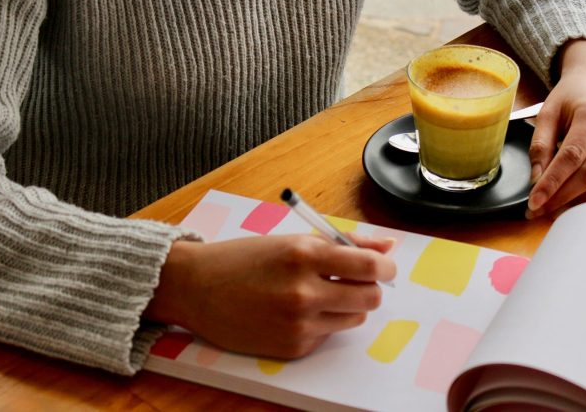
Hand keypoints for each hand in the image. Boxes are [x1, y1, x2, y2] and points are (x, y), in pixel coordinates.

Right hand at [144, 234, 396, 358]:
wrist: (197, 287)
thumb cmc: (244, 258)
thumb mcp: (293, 240)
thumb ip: (344, 243)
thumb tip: (388, 247)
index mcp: (304, 254)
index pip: (369, 266)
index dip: (385, 267)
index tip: (385, 267)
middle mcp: (303, 290)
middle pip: (370, 296)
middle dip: (370, 287)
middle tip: (355, 281)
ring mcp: (298, 323)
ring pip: (354, 317)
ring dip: (347, 305)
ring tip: (320, 293)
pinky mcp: (293, 346)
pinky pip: (329, 333)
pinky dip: (323, 321)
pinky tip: (296, 311)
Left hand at [526, 39, 585, 218]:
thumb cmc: (570, 99)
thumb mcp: (547, 113)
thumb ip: (540, 145)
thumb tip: (536, 180)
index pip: (571, 156)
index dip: (552, 182)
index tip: (533, 201)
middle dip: (561, 197)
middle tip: (538, 211)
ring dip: (577, 201)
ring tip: (552, 208)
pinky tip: (573, 197)